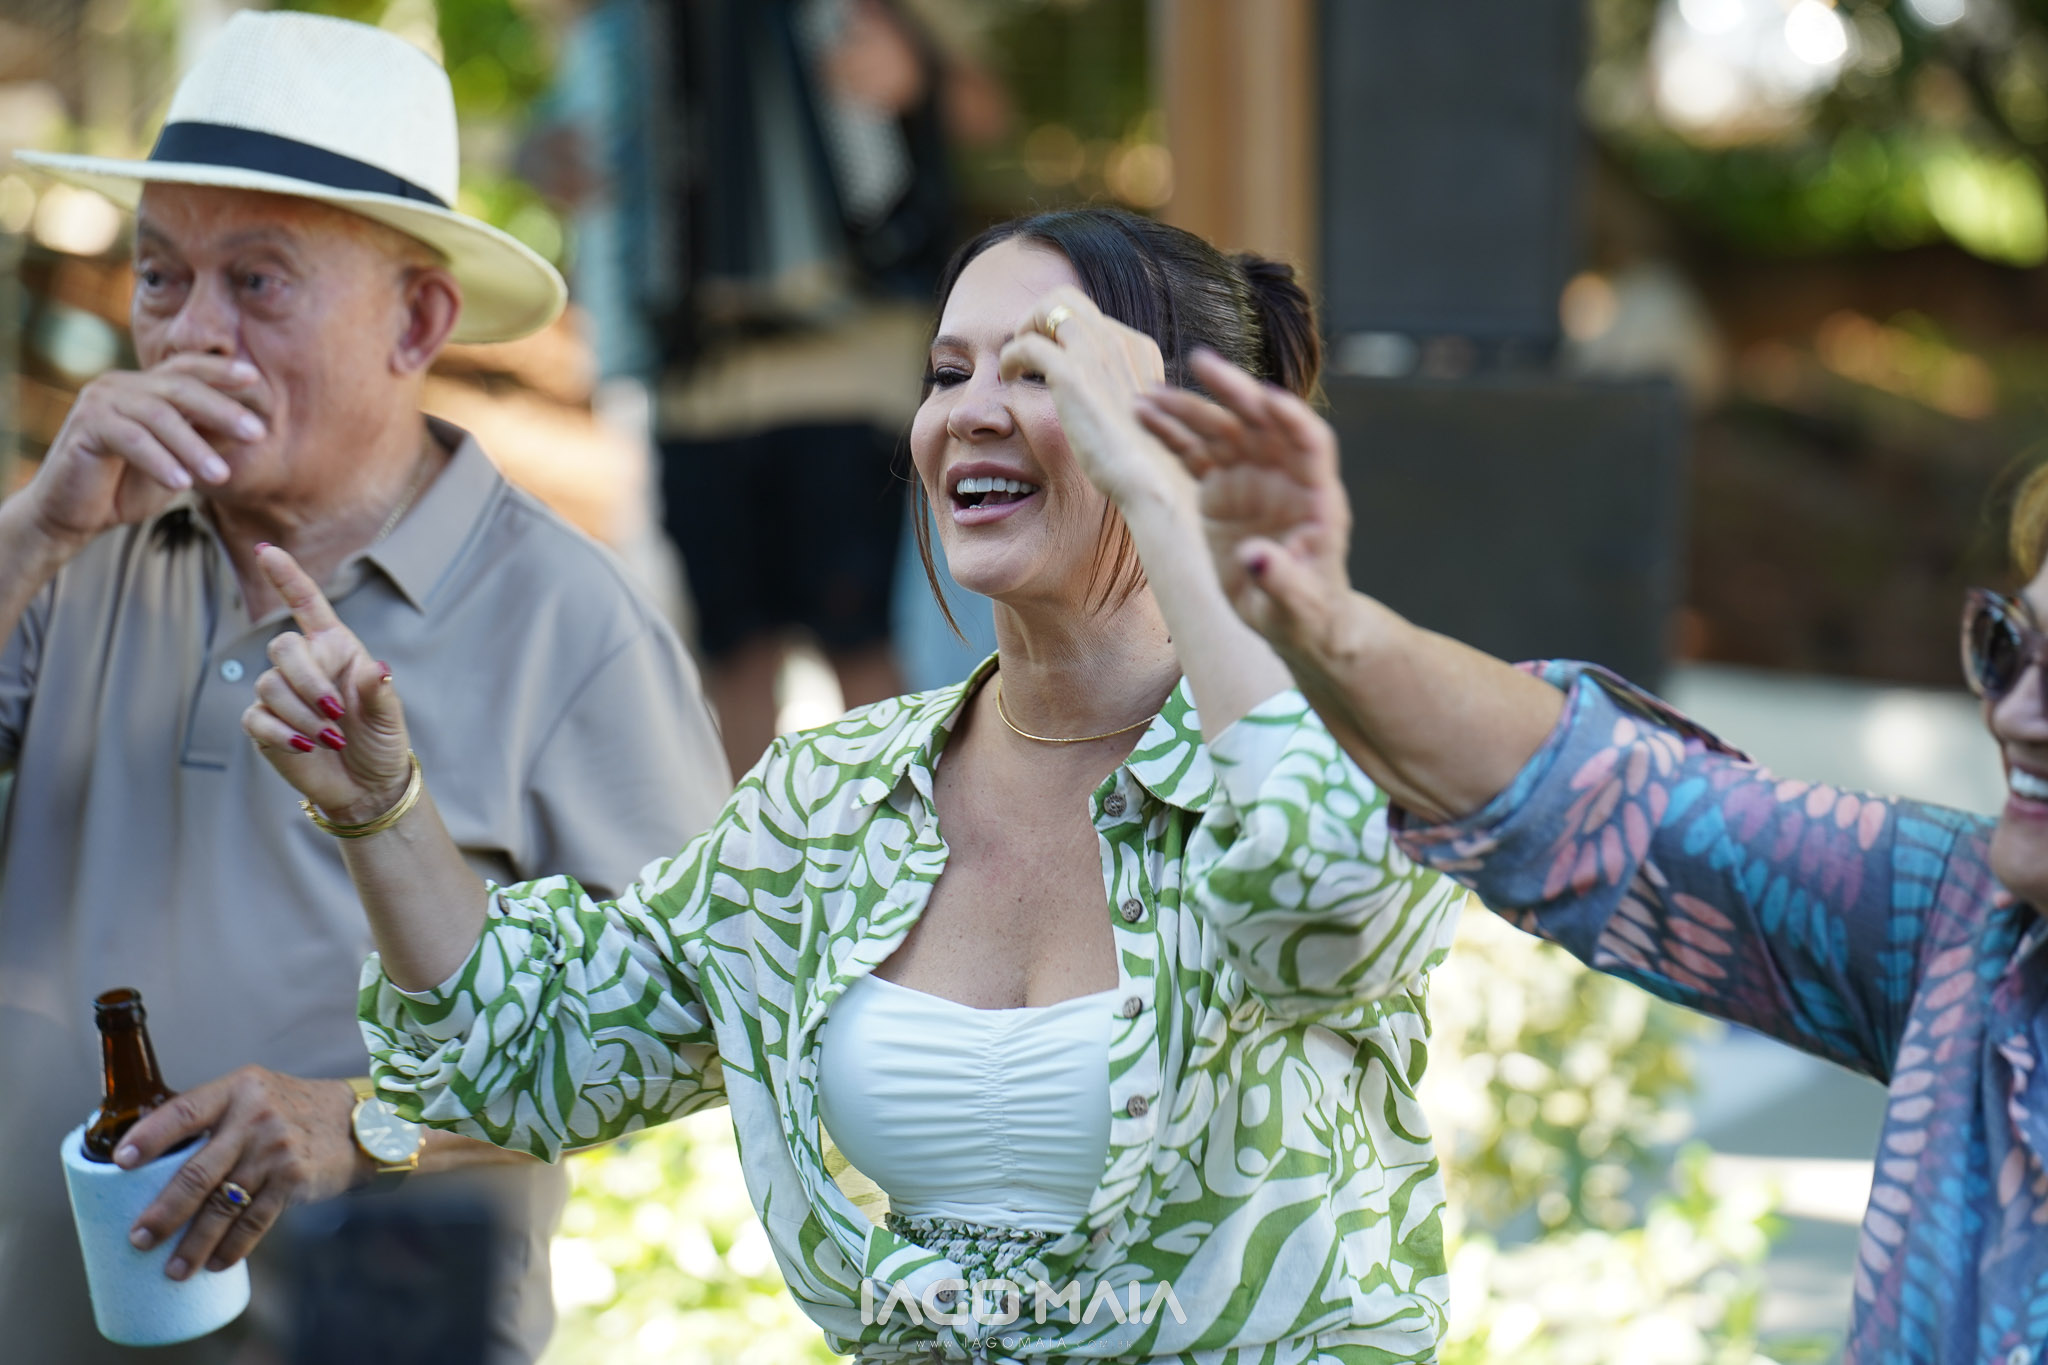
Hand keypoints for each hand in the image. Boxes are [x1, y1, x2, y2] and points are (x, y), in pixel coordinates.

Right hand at [21, 355, 264, 552]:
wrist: (75, 514)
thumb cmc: (130, 485)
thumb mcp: (180, 461)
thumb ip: (207, 440)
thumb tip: (253, 428)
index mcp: (145, 388)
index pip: (187, 369)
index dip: (220, 371)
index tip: (255, 378)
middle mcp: (122, 385)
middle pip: (179, 388)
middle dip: (222, 410)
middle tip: (257, 433)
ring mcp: (100, 402)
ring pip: (158, 416)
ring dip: (193, 447)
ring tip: (222, 476)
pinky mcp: (85, 426)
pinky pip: (130, 440)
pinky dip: (159, 461)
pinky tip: (182, 484)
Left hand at [117, 1068, 368, 1279]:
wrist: (354, 1122)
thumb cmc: (289, 1110)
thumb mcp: (252, 1095)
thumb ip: (212, 1117)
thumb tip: (149, 1164)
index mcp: (236, 1090)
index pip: (184, 1111)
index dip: (150, 1137)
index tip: (119, 1163)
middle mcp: (256, 1117)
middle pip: (198, 1171)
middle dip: (164, 1212)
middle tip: (139, 1239)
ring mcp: (277, 1149)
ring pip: (224, 1205)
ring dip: (194, 1243)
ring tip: (173, 1269)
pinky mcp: (295, 1178)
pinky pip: (255, 1221)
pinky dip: (233, 1247)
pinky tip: (216, 1263)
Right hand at [241, 545, 412, 823]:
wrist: (367, 786)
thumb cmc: (382, 741)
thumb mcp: (390, 717)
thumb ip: (380, 691)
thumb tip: (376, 666)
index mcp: (336, 648)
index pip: (306, 604)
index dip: (287, 577)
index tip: (265, 550)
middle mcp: (305, 665)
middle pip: (282, 647)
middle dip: (307, 680)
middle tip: (336, 713)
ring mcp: (280, 694)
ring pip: (269, 686)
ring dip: (302, 715)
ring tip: (331, 739)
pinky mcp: (263, 724)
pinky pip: (256, 717)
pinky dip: (281, 733)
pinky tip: (304, 747)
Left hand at [998, 286, 1188, 511]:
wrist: (1151, 481)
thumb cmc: (1145, 463)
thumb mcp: (1139, 417)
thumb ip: (1120, 397)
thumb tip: (1101, 402)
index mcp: (1137, 349)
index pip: (1089, 318)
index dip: (1061, 334)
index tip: (1048, 360)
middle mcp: (1119, 341)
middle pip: (1067, 299)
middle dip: (1038, 317)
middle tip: (1025, 349)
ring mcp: (1096, 353)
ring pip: (1047, 308)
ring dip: (1022, 330)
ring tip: (1014, 364)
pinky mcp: (1072, 375)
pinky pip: (1027, 344)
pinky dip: (1011, 357)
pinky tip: (1008, 379)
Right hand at [1136, 349, 1355, 662]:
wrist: (1292, 619)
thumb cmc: (1306, 613)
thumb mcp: (1297, 604)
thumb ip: (1281, 579)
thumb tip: (1256, 559)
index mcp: (1317, 497)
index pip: (1309, 442)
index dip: (1291, 418)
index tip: (1266, 398)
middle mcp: (1284, 476)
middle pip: (1261, 421)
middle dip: (1233, 392)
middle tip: (1200, 363)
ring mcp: (1251, 479)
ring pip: (1221, 431)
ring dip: (1189, 410)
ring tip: (1147, 398)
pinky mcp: (1221, 490)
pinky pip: (1194, 454)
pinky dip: (1170, 435)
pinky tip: (1143, 417)